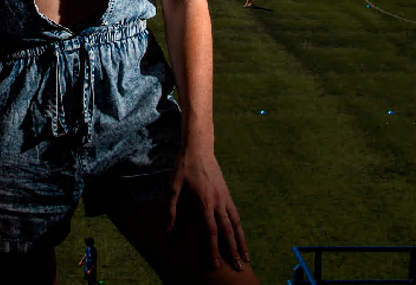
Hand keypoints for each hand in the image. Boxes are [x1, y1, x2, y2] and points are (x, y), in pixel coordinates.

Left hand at [166, 147, 249, 271]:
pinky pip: (236, 214)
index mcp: (204, 202)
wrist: (199, 148)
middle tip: (238, 267)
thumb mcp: (173, 187)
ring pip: (236, 224)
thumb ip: (171, 210)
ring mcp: (225, 197)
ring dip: (242, 241)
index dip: (213, 249)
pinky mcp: (227, 193)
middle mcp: (218, 202)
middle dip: (233, 251)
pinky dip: (239, 227)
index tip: (215, 264)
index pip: (211, 231)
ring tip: (246, 257)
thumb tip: (168, 231)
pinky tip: (241, 235)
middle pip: (228, 231)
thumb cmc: (183, 167)